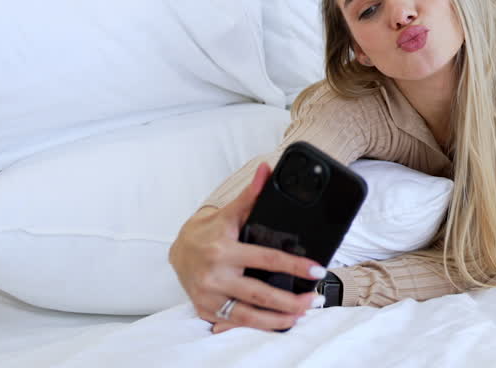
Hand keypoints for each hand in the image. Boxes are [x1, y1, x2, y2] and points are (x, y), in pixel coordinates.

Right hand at [169, 163, 323, 332]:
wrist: (178, 249)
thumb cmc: (209, 231)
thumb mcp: (229, 212)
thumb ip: (251, 194)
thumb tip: (267, 170)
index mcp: (223, 249)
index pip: (266, 258)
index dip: (294, 265)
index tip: (316, 270)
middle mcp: (215, 276)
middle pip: (258, 294)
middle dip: (289, 301)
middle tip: (314, 299)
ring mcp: (209, 297)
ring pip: (247, 316)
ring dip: (277, 319)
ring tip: (301, 314)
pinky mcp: (206, 311)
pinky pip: (234, 323)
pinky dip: (258, 325)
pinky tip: (278, 322)